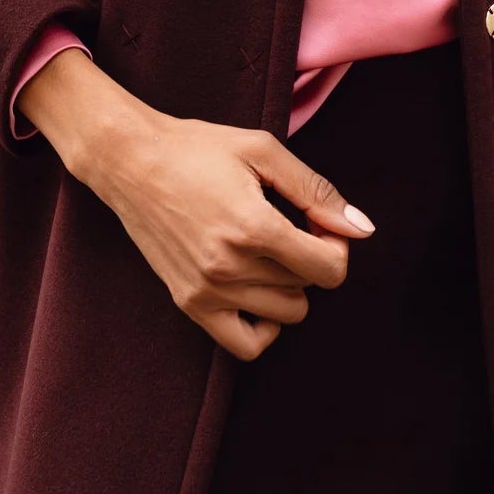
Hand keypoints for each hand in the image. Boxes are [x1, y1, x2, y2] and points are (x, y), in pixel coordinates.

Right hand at [22, 52, 374, 360]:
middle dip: (311, 257)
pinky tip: (259, 290)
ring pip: (285, 313)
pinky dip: (264, 325)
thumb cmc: (197, 148)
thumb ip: (316, 190)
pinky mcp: (188, 303)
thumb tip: (362, 229)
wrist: (131, 161)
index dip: (337, 245)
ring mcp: (207, 291)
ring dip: (289, 285)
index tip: (318, 221)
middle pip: (308, 287)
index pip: (329, 269)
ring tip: (269, 250)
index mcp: (254, 227)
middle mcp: (230, 267)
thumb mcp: (263, 151)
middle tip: (291, 224)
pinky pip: (246, 345)